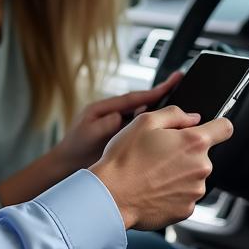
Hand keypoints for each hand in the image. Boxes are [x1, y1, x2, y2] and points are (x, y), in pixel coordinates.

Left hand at [52, 72, 182, 174]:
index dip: (154, 91)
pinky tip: (169, 131)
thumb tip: (121, 117)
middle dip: (162, 95)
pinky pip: (142, 132)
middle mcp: (114, 114)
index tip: (173, 82)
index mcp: (104, 108)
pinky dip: (156, 129)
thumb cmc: (73, 150)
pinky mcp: (122, 140)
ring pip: (145, 117)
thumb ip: (104, 125)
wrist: (66, 167)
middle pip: (143, 103)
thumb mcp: (87, 134)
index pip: (134, 97)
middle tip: (181, 81)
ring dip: (161, 113)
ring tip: (182, 107)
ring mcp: (119, 127)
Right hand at [89, 105, 233, 230]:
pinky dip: (172, 193)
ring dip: (179, 174)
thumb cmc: (125, 159)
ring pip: (193, 177)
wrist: (112, 196)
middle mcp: (201, 167)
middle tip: (159, 155)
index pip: (225, 128)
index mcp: (194, 142)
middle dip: (186, 153)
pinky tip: (153, 189)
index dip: (217, 126)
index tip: (209, 129)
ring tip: (152, 174)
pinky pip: (184, 196)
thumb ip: (175, 114)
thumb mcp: (144, 122)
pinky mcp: (186, 210)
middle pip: (203, 155)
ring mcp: (195, 191)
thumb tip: (192, 117)